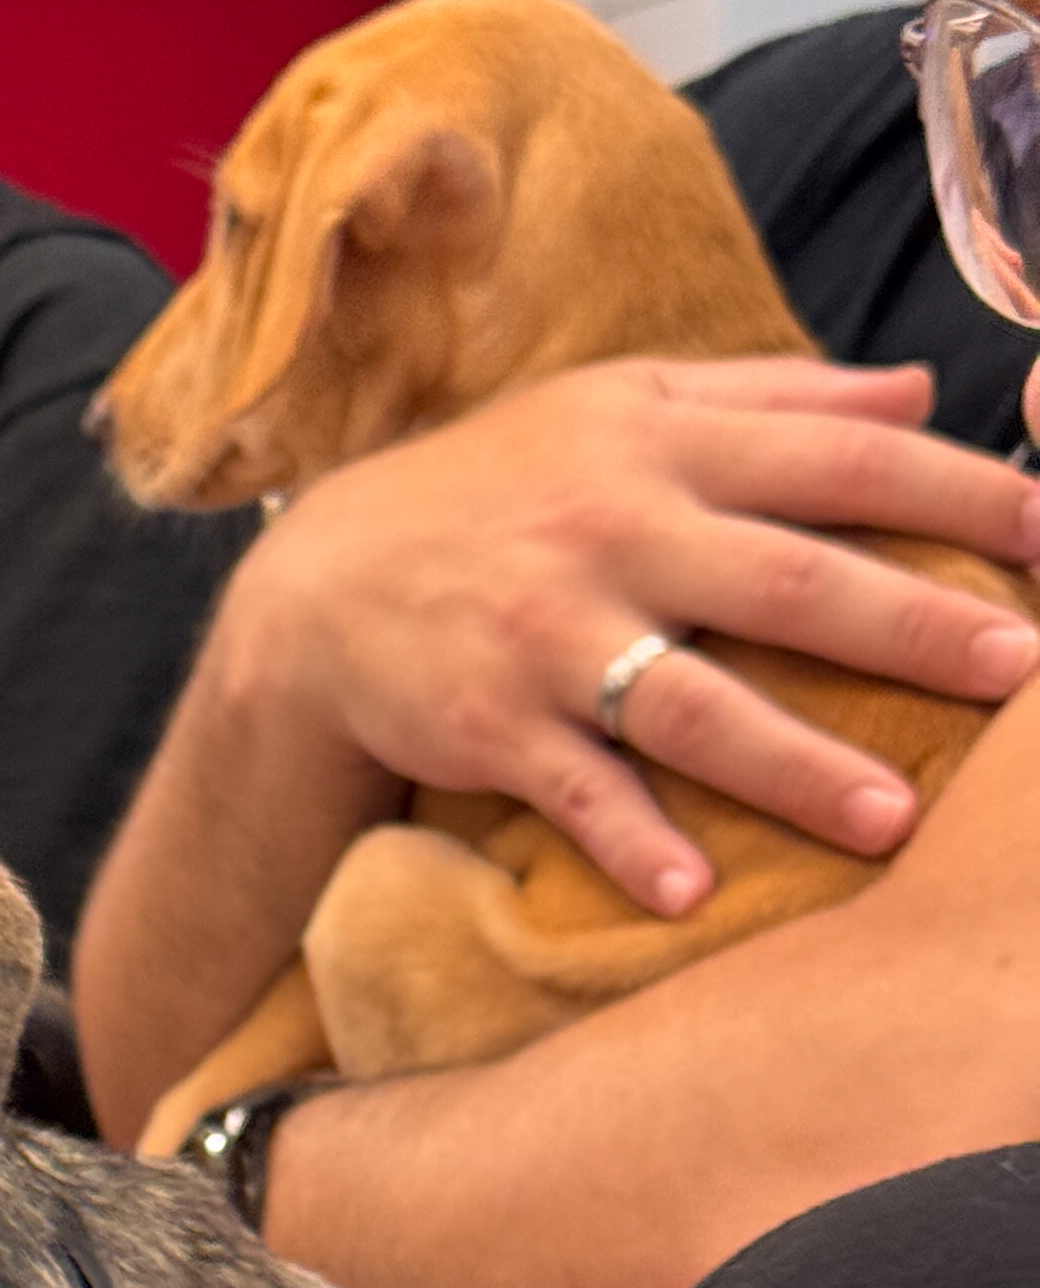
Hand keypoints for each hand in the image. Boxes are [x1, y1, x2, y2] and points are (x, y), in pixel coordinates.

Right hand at [229, 356, 1039, 918]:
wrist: (319, 587)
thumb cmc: (497, 493)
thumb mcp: (620, 408)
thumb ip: (772, 398)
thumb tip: (920, 393)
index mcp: (664, 442)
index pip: (839, 459)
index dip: (958, 492)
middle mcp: (614, 530)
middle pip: (790, 581)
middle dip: (912, 626)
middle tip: (1022, 672)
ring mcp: (547, 635)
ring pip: (691, 702)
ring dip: (795, 765)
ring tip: (890, 820)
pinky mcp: (486, 726)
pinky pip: (574, 790)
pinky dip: (631, 842)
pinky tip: (694, 894)